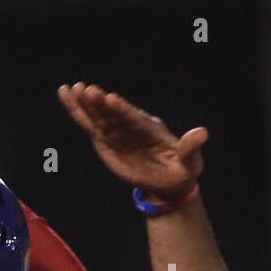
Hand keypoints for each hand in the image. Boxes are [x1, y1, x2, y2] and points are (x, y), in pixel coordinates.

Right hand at [57, 82, 206, 200]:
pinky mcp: (106, 140)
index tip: (111, 98)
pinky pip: (89, 125)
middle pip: (112, 114)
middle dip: (99, 103)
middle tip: (85, 89)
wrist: (169, 180)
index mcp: (150, 130)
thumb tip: (202, 133)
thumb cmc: (182, 169)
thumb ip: (191, 148)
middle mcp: (131, 126)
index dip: (122, 109)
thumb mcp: (191, 161)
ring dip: (83, 104)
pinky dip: (78, 112)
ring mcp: (117, 132)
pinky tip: (67, 98)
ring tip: (69, 89)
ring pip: (98, 116)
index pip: (134, 118)